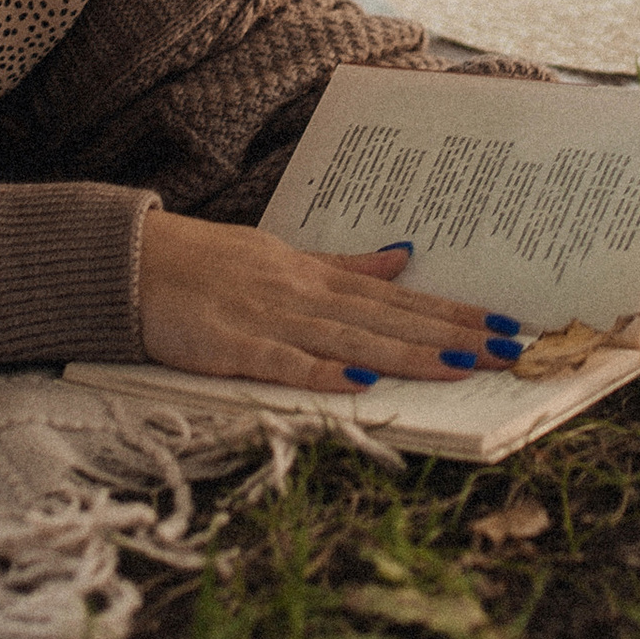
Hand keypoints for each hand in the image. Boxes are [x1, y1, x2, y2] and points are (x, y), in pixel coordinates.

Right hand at [137, 210, 515, 396]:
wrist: (132, 261)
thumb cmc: (206, 261)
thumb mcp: (283, 254)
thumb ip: (343, 264)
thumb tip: (401, 256)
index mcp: (317, 277)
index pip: (399, 298)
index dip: (453, 311)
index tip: (503, 323)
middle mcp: (303, 295)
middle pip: (388, 320)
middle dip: (450, 336)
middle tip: (507, 351)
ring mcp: (269, 319)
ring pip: (349, 339)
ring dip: (406, 354)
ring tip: (459, 368)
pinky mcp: (230, 346)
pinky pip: (281, 362)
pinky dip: (319, 372)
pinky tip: (358, 384)